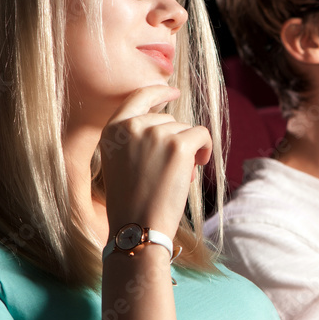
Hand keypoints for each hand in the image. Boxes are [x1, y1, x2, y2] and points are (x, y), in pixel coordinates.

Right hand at [100, 85, 212, 235]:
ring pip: (185, 130)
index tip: (174, 92)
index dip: (158, 92)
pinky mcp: (178, 145)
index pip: (138, 97)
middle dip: (175, 140)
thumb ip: (135, 139)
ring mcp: (156, 134)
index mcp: (113, 130)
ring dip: (188, 150)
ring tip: (176, 177)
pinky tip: (199, 165)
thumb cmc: (131, 201)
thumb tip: (169, 122)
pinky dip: (205, 148)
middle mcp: (132, 127)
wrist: (137, 227)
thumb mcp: (120, 162)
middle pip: (168, 119)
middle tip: (169, 170)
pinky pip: (202, 134)